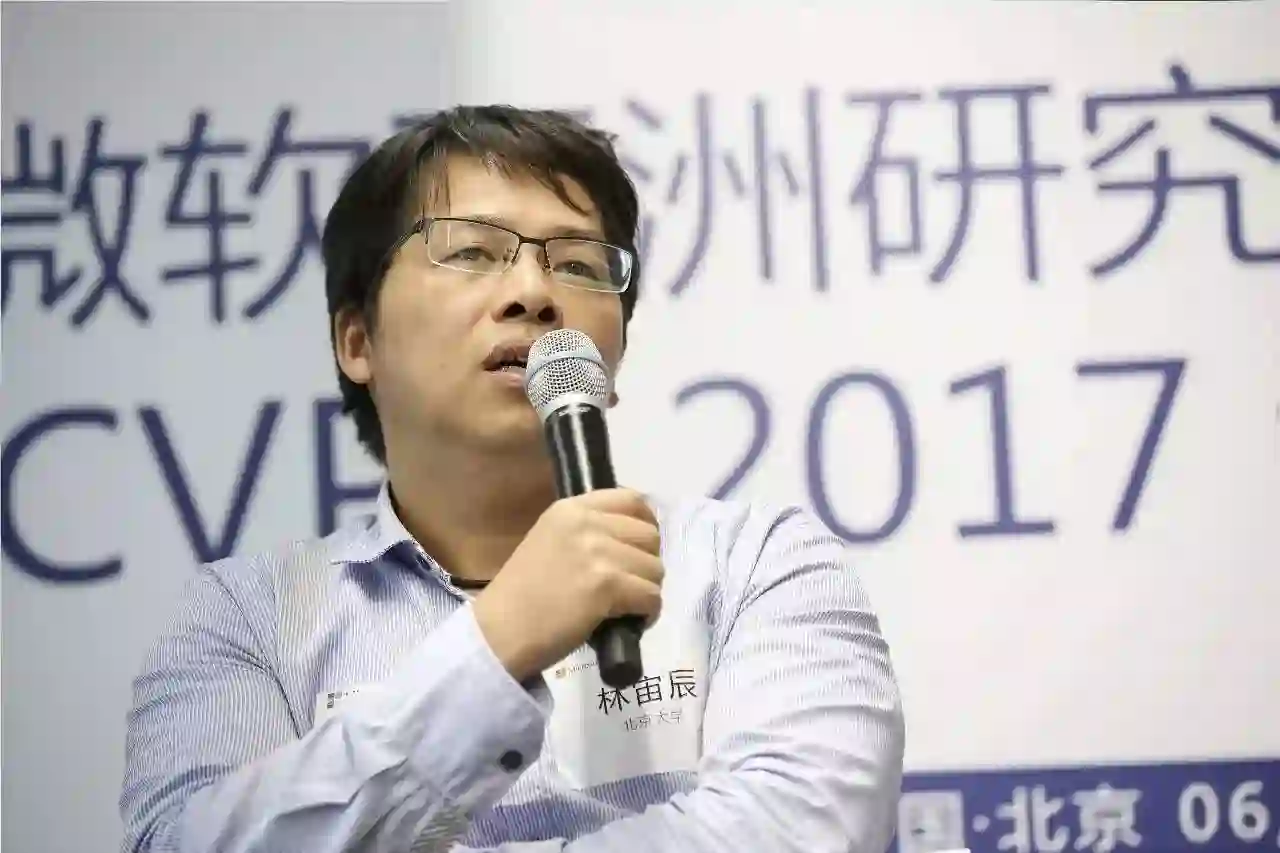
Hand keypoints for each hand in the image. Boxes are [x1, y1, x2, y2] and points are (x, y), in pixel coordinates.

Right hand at [472, 488, 663, 682]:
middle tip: (632, 584)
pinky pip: (651, 596)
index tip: (642, 547)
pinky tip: (631, 622)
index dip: (646, 524)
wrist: (500, 631)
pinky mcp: (606, 585)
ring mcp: (597, 552)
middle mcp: (586, 523)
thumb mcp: (550, 542)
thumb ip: (586, 533)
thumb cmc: (522, 595)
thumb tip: (631, 543)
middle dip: (648, 563)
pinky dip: (648, 613)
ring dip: (648, 590)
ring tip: (627, 606)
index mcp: (570, 509)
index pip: (631, 500)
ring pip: (655, 569)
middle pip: (649, 536)